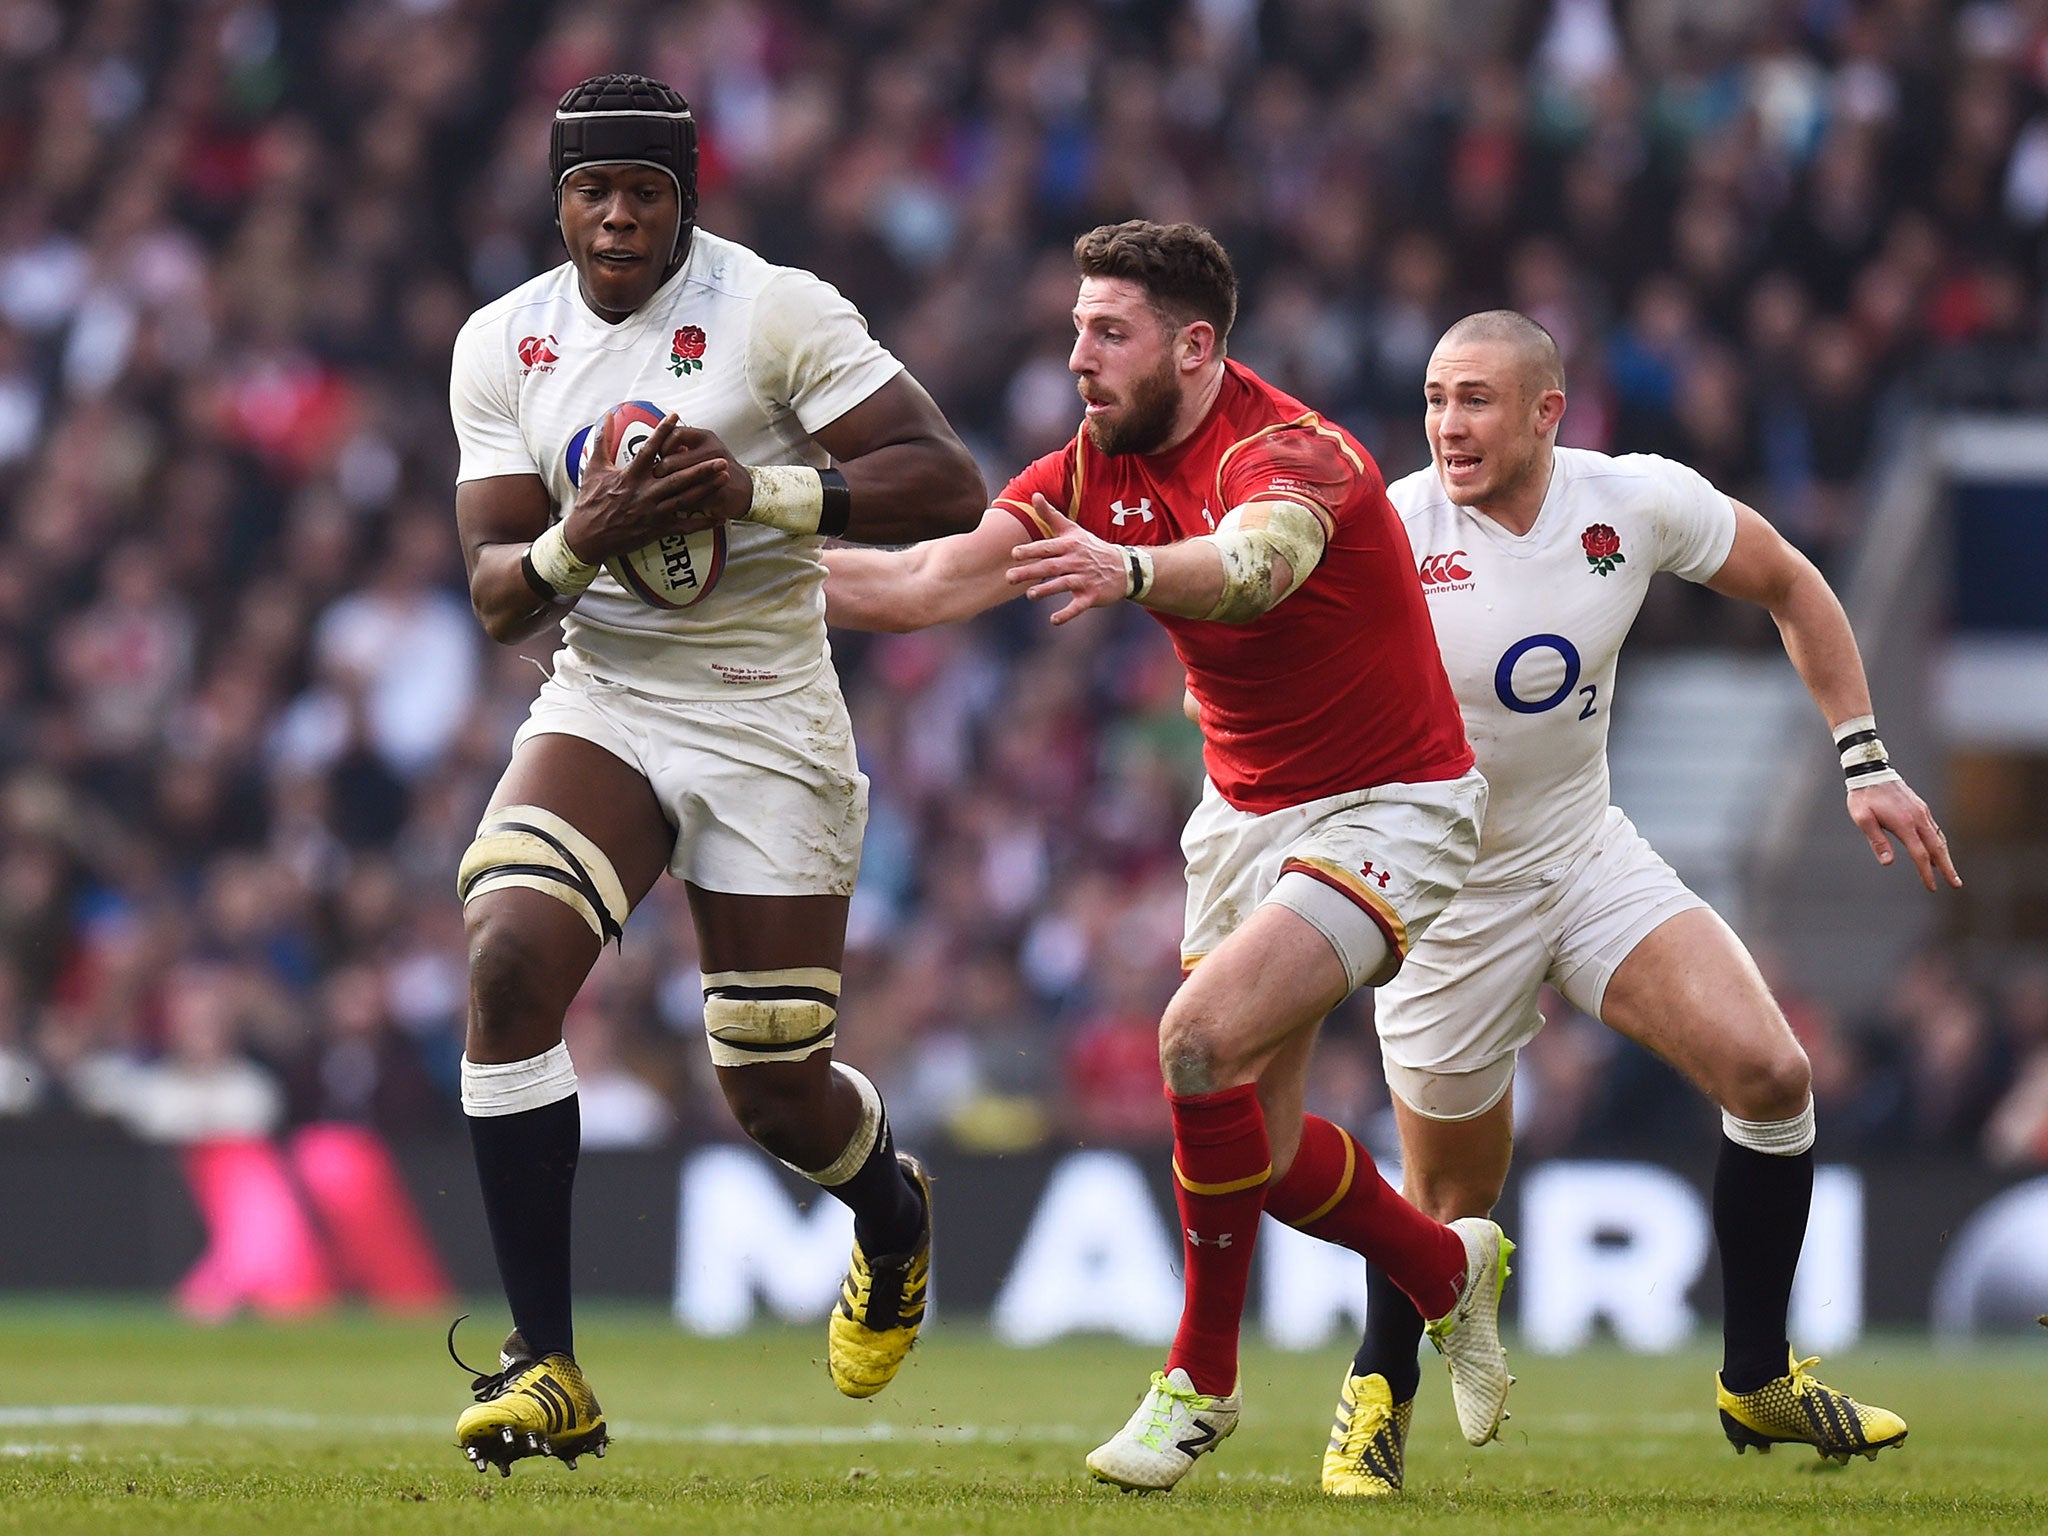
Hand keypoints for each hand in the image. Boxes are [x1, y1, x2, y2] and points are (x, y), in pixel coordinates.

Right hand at [562, 414, 734, 559]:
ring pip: (685, 499)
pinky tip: (720, 518)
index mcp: (631, 477)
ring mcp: (653, 513)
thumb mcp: (594, 469)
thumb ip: (603, 441)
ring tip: (725, 478)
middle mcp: (644, 493)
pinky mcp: (657, 530)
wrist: (587, 537)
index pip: (650, 450)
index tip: (676, 416)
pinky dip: (703, 523)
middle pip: (678, 478)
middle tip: (721, 459)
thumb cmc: (590, 502)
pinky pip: (684, 527)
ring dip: (707, 489)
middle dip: (701, 469)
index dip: (663, 432)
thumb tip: (608, 416)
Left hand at [650, 425, 754, 528]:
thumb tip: (658, 443)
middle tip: (657, 475)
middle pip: (673, 460)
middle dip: (660, 470)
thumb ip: (684, 444)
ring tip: (662, 490)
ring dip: (667, 487)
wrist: (746, 491)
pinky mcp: (718, 495)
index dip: (662, 445)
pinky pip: (690, 500)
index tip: (660, 453)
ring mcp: (716, 474)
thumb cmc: (720, 469)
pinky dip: (679, 503)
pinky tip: (674, 504)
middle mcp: (713, 452)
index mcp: (706, 438)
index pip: (675, 434)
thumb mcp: (705, 447)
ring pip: (679, 481)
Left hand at [1006, 495, 1130, 624]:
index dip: (1031, 550)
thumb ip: (1051, 515)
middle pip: (1050, 566)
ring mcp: (1085, 579)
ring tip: (1030, 594)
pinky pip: (1078, 606)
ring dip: (1046, 590)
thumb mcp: (1072, 530)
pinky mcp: (1092, 596)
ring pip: (1063, 585)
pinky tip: (1053, 620)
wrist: (1123, 567)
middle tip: (1009, 577)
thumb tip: (1035, 495)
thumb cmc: (1091, 548)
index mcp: (1069, 545)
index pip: (1047, 547)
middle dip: (1030, 572)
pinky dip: (1067, 613)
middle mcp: (1076, 561)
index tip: (1014, 554)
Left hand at [1847, 778, 1961, 891]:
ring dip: (1945, 856)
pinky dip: (1939, 842)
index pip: (1920, 854)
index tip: (1932, 887)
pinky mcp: (1921, 807)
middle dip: (1947, 868)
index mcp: (1904, 824)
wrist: (1871, 770)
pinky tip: (1939, 850)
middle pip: (1937, 848)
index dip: (1926, 873)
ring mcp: (1922, 812)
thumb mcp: (1863, 819)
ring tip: (1950, 872)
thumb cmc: (1863, 796)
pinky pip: (1934, 828)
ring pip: (1938, 838)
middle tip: (1956, 884)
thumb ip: (1877, 840)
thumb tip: (1888, 862)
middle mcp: (1918, 818)